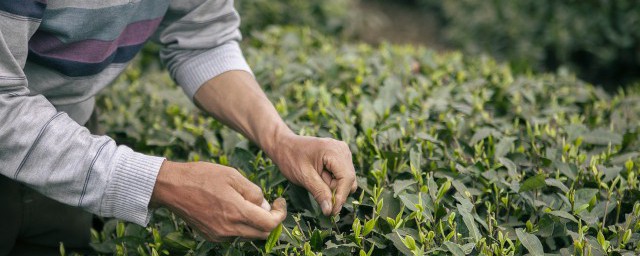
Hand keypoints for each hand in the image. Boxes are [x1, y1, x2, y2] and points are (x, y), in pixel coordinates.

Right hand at [151, 161, 285, 240]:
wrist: (172, 187)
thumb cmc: (202, 177)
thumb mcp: (233, 176)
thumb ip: (253, 192)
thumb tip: (264, 205)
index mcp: (236, 212)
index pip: (270, 224)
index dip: (280, 214)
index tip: (280, 202)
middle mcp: (229, 229)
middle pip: (261, 233)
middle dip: (270, 220)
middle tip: (270, 204)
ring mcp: (219, 235)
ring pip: (248, 234)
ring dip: (255, 222)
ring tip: (248, 203)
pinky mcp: (211, 236)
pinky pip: (234, 234)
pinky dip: (240, 224)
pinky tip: (233, 209)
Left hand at [268, 133, 356, 215]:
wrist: (284, 146)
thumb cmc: (291, 158)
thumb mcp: (304, 177)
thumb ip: (319, 192)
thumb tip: (330, 210)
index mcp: (334, 151)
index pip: (347, 178)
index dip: (341, 197)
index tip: (332, 212)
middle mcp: (342, 150)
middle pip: (349, 180)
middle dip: (335, 191)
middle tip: (316, 190)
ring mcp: (343, 152)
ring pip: (347, 180)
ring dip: (333, 186)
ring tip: (316, 180)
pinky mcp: (340, 157)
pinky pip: (342, 176)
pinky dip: (332, 181)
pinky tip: (320, 177)